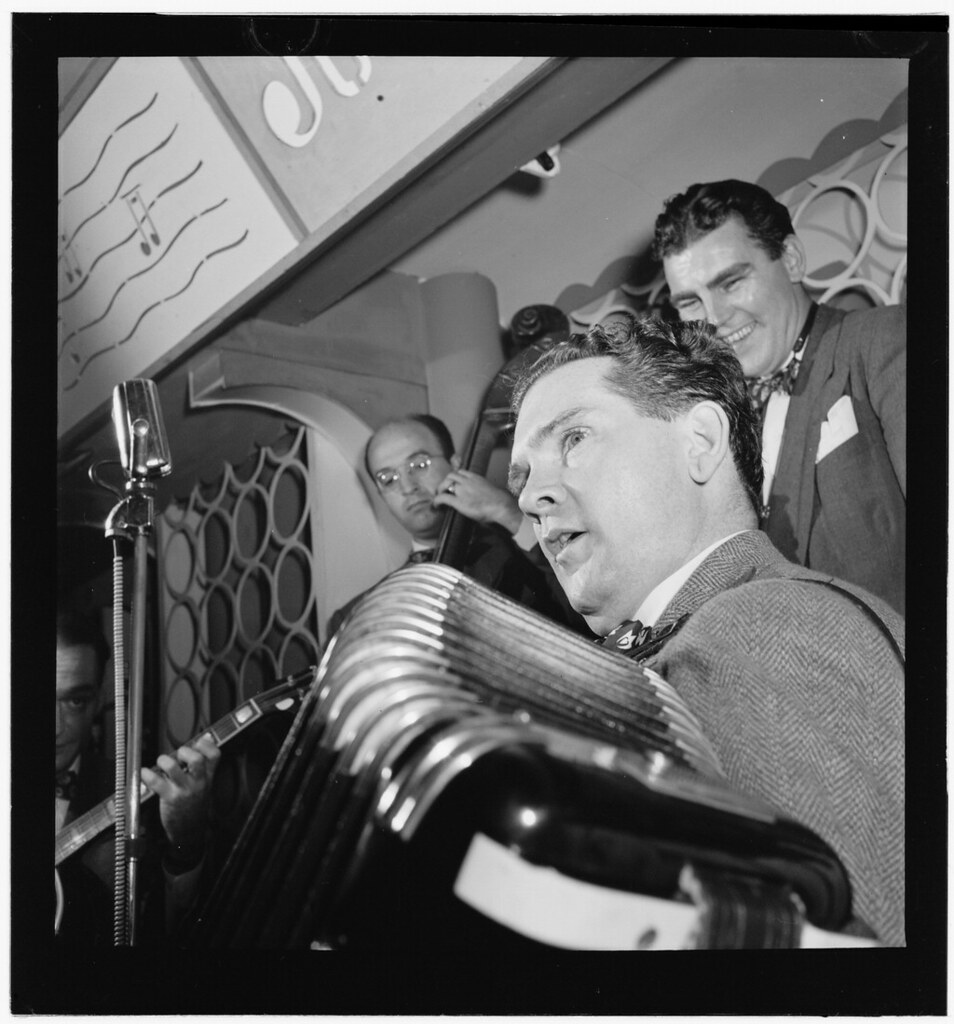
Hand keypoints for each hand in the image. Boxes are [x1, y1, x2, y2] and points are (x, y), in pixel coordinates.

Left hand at [142, 734, 219, 853]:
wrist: (190, 830)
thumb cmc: (194, 804)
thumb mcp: (204, 784)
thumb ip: (204, 762)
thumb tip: (205, 738)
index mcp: (207, 776)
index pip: (214, 755)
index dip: (206, 744)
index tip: (198, 742)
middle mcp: (198, 782)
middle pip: (196, 760)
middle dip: (184, 751)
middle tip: (178, 754)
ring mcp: (184, 790)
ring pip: (174, 768)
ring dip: (164, 761)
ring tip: (161, 763)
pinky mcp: (169, 798)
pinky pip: (156, 783)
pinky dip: (147, 775)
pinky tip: (144, 773)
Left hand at [432, 468, 522, 534]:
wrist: (501, 506)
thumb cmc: (500, 501)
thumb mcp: (490, 490)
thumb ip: (483, 489)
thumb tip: (482, 495)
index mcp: (476, 477)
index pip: (461, 472)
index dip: (454, 478)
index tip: (452, 483)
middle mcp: (468, 481)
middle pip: (451, 475)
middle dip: (445, 482)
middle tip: (442, 490)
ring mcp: (463, 490)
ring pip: (446, 483)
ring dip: (440, 489)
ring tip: (439, 496)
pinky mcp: (459, 501)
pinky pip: (443, 498)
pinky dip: (437, 501)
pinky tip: (436, 505)